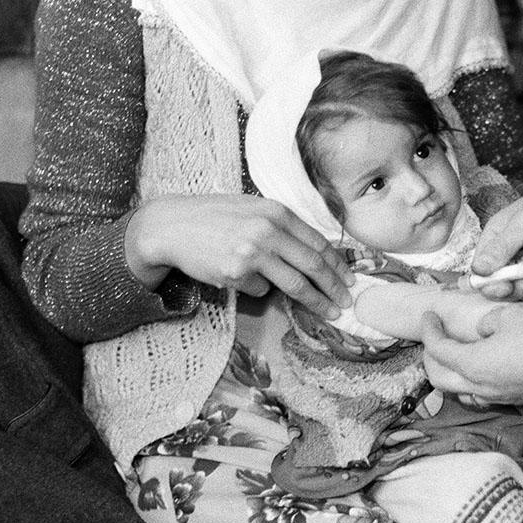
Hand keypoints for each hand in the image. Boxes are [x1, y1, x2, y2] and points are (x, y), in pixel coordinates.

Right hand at [126, 194, 352, 317]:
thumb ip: (282, 226)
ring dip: (316, 302)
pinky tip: (242, 277)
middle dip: (335, 287)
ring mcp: (253, 252)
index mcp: (277, 212)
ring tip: (329, 312)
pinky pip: (261, 290)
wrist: (172, 226)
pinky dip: (259, 289)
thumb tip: (316, 252)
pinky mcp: (236, 273)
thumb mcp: (253, 209)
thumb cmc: (215, 217)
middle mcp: (268, 230)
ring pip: (296, 284)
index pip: (318, 242)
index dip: (338, 264)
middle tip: (347, 302)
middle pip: (314, 265)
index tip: (349, 279)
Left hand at [421, 301, 522, 404]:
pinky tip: (478, 368)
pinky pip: (477, 395)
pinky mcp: (510, 399)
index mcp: (470, 363)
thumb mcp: (507, 315)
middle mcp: (477, 385)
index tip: (428, 316)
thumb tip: (483, 329)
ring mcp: (494, 396)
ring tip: (453, 353)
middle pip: (438, 378)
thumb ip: (486, 322)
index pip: (437, 349)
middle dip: (430, 357)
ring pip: (457, 390)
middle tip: (434, 337)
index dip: (429, 330)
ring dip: (448, 372)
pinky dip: (468, 381)